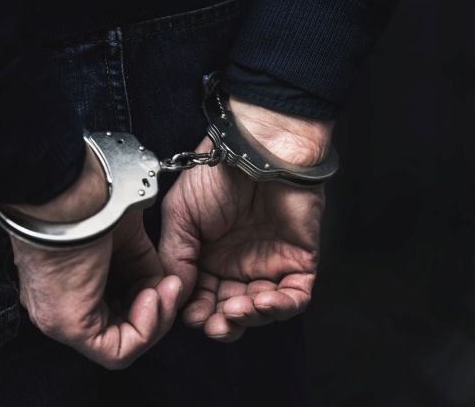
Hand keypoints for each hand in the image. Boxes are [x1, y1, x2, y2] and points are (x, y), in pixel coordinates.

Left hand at [7, 150, 182, 368]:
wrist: (71, 192)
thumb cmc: (93, 204)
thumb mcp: (132, 243)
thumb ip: (146, 271)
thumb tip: (166, 288)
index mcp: (71, 286)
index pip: (119, 312)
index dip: (151, 301)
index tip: (168, 279)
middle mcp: (62, 308)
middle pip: (122, 332)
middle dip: (158, 313)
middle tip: (171, 286)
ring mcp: (62, 321)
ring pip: (121, 346)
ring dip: (156, 320)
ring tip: (164, 289)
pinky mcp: (68, 326)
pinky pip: (116, 351)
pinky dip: (145, 328)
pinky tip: (152, 296)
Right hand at [159, 96, 332, 341]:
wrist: (258, 149)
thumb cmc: (218, 175)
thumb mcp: (179, 215)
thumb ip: (175, 257)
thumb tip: (174, 295)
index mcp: (209, 258)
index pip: (203, 300)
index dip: (197, 314)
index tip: (190, 314)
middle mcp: (239, 266)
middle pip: (232, 313)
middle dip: (222, 324)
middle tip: (214, 322)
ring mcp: (271, 265)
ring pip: (263, 311)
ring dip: (249, 318)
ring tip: (236, 310)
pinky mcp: (300, 261)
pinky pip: (295, 298)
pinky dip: (280, 307)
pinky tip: (262, 301)